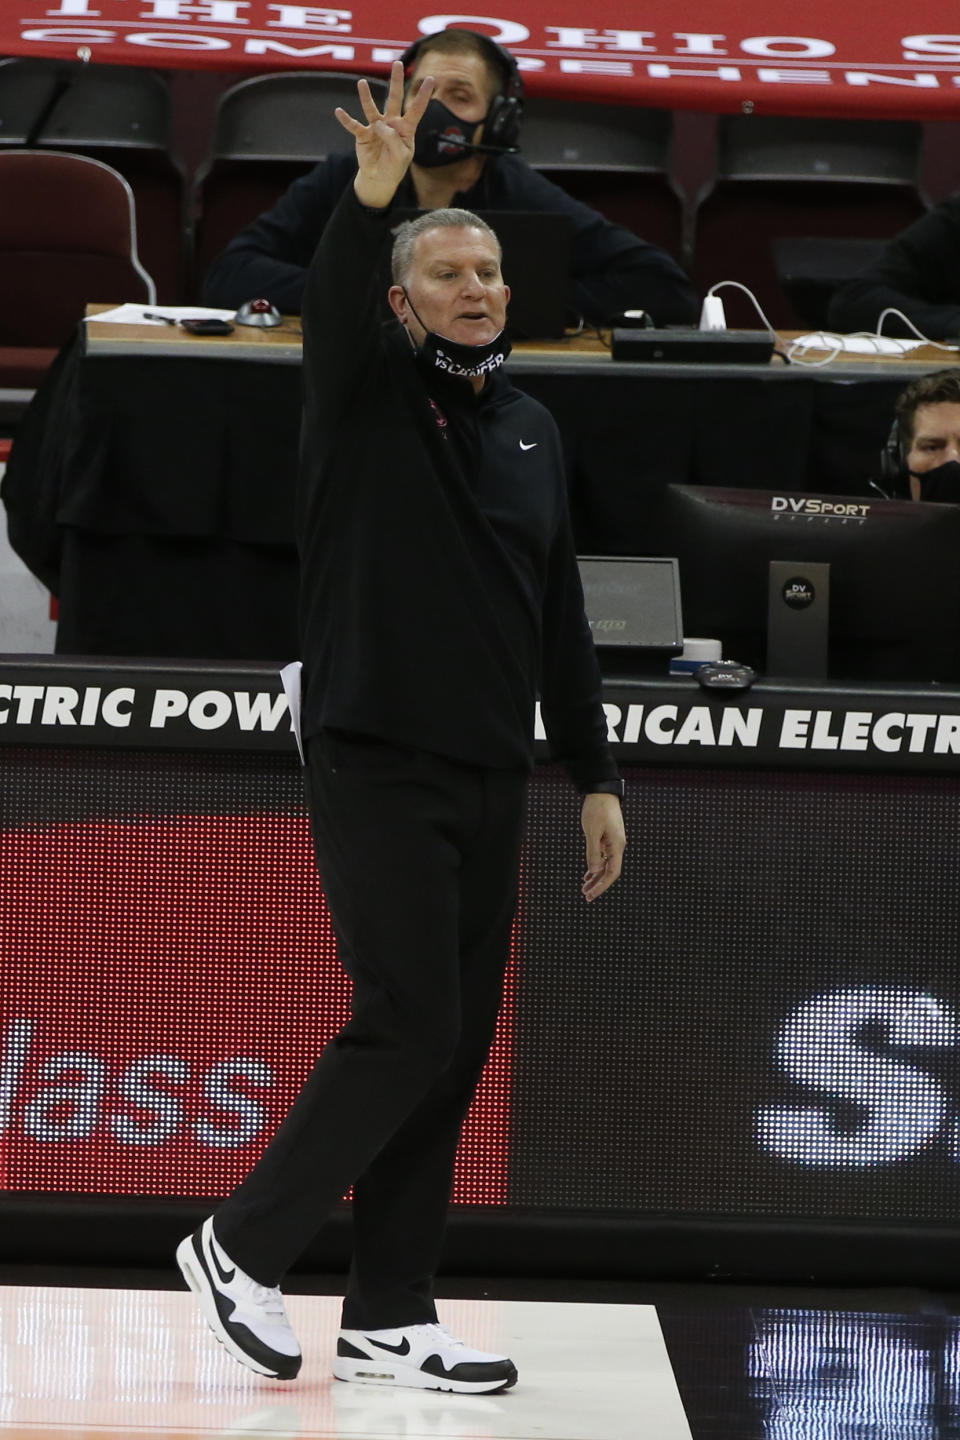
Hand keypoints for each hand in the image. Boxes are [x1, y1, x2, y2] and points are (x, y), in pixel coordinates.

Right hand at [335, 60, 434, 208]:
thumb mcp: (400, 156)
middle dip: (396, 81)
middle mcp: (391, 123)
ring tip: (361, 83)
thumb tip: (378, 124)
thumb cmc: (394, 166)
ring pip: (371, 109)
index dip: (423, 96)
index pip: (416, 109)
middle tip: (397, 63)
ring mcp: (376, 127)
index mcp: (405, 128)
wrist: (379, 178)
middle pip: (394, 99)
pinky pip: (354, 126)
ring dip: (366, 97)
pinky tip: (339, 112)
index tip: (432, 79)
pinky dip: (346, 120)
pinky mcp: (363, 135)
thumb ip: (393, 139)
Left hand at [581, 793, 625, 902]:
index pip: (612, 872)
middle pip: (609, 871)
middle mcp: (617, 846)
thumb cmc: (597, 809)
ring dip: (596, 877)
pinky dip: (596, 866)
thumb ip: (593, 852)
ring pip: (606, 865)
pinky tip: (588, 875)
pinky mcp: (608, 838)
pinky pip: (604, 857)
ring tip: (584, 888)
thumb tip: (594, 871)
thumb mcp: (592, 832)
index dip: (602, 886)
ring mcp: (613, 842)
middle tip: (586, 896)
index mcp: (616, 845)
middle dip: (598, 885)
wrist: (602, 792)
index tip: (591, 895)